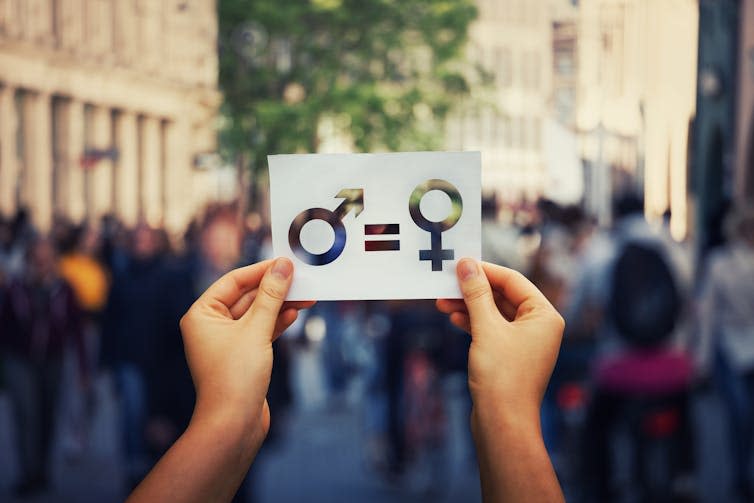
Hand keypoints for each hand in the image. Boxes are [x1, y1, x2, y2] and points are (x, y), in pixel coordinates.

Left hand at [179, 258, 313, 447]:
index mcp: (202, 315)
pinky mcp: (242, 357)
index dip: (260, 270)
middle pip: (246, 296)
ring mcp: (226, 342)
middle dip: (274, 288)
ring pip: (256, 314)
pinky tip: (294, 314)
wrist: (233, 425)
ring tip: (306, 296)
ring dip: (280, 305)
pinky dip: (277, 322)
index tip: (285, 262)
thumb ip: (271, 296)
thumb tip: (282, 266)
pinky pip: (260, 331)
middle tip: (301, 279)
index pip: (233, 281)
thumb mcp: (256, 330)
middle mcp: (210, 326)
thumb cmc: (235, 377)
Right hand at [437, 259, 564, 501]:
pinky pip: (491, 329)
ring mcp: (525, 342)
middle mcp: (539, 327)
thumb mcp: (486, 328)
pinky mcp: (510, 356)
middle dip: (474, 290)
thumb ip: (476, 293)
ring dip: (469, 306)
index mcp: (544, 316)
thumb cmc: (502, 376)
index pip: (514, 281)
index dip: (485, 270)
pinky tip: (454, 319)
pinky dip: (473, 322)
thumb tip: (466, 265)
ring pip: (494, 313)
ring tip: (442, 302)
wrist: (502, 423)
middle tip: (447, 282)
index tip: (460, 263)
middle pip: (503, 296)